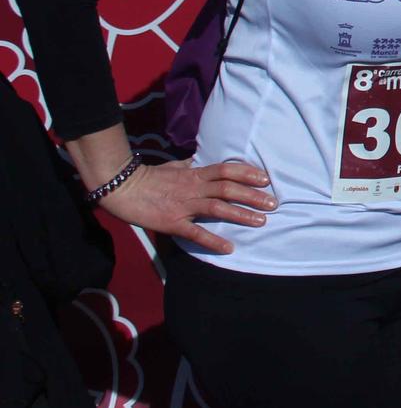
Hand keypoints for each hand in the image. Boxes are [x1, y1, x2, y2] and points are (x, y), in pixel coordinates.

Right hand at [95, 157, 275, 254]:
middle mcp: (193, 188)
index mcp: (194, 174)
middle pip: (228, 189)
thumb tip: (201, 160)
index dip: (247, 173)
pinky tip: (229, 248)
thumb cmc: (148, 177)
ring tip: (261, 221)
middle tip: (273, 203)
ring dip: (241, 215)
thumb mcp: (173, 166)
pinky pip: (195, 233)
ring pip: (217, 208)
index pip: (226, 170)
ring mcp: (183, 205)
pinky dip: (213, 240)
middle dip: (252, 196)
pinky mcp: (172, 222)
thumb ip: (190, 165)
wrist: (120, 188)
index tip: (265, 179)